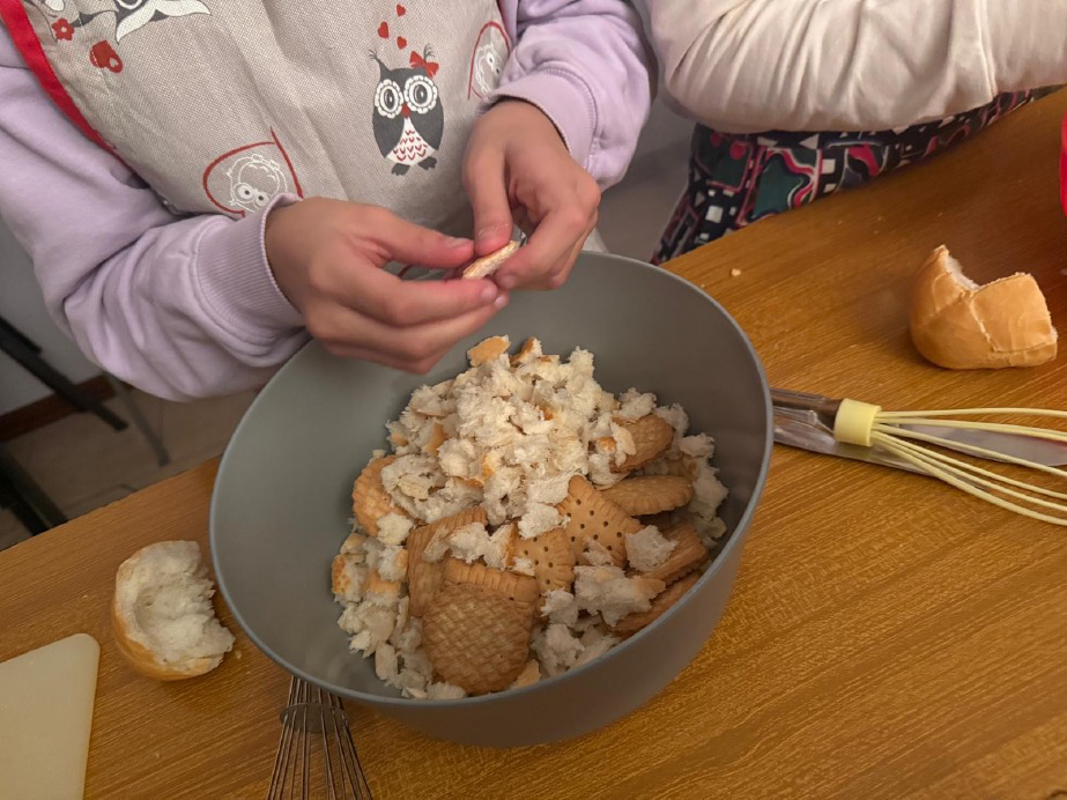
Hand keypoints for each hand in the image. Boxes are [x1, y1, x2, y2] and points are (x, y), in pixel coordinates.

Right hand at [265, 198, 506, 372]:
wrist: (276, 255)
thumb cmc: (321, 227)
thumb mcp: (370, 219)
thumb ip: (420, 241)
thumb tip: (469, 253)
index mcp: (335, 279)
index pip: (402, 305)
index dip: (451, 301)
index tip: (487, 285)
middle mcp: (335, 322)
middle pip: (411, 341)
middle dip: (463, 322)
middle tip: (496, 297)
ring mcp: (340, 343)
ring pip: (411, 358)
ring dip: (455, 335)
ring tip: (482, 306)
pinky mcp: (348, 352)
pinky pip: (402, 360)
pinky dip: (435, 342)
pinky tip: (454, 318)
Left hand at [463, 100, 600, 289]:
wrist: (528, 122)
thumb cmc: (505, 137)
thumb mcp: (483, 165)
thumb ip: (488, 209)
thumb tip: (489, 251)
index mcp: (567, 193)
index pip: (552, 249)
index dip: (521, 269)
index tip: (488, 273)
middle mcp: (586, 211)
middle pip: (555, 268)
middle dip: (518, 277)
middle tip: (481, 271)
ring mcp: (585, 222)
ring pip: (556, 271)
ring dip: (522, 276)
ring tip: (491, 263)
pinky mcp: (577, 231)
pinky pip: (554, 262)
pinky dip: (528, 268)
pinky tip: (506, 257)